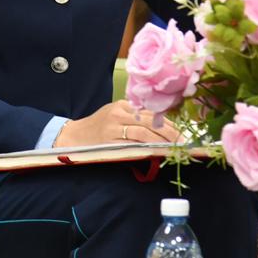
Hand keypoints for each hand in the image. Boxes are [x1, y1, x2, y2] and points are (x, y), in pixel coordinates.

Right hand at [54, 99, 180, 146]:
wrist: (74, 136)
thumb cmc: (98, 127)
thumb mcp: (115, 114)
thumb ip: (134, 117)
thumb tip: (162, 127)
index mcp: (123, 105)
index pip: (151, 113)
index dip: (169, 123)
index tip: (182, 132)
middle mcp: (119, 113)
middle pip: (150, 122)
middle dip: (169, 133)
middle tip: (183, 142)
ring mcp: (113, 126)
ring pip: (143, 133)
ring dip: (161, 142)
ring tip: (173, 149)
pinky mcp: (109, 141)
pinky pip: (132, 145)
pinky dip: (146, 149)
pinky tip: (155, 153)